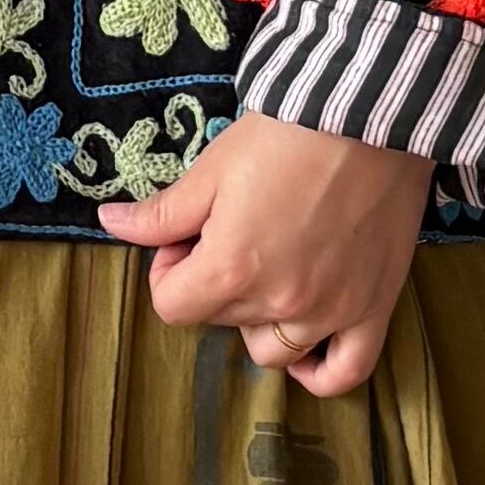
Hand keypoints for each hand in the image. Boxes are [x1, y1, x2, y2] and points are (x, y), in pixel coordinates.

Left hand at [94, 110, 430, 394]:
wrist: (371, 114)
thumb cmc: (288, 134)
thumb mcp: (213, 168)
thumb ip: (162, 212)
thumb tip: (110, 223)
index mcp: (230, 270)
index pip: (172, 308)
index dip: (170, 271)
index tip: (189, 237)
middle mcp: (279, 303)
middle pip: (220, 321)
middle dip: (214, 283)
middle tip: (233, 234)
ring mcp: (330, 311)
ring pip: (273, 351)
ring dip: (259, 321)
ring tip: (271, 275)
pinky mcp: (374, 306)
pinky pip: (347, 369)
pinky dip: (322, 371)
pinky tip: (307, 349)